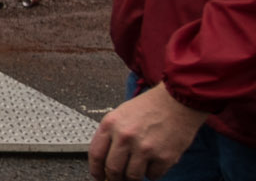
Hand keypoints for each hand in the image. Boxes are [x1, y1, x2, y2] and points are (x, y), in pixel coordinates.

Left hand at [88, 82, 209, 179]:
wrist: (178, 101)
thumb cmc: (150, 106)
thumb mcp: (121, 114)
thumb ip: (111, 135)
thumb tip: (105, 159)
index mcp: (111, 125)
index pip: (96, 155)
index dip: (96, 170)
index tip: (99, 176)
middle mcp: (125, 137)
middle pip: (113, 169)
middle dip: (115, 177)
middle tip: (119, 178)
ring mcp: (144, 148)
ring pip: (132, 176)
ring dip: (134, 177)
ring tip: (139, 168)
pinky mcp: (164, 157)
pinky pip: (153, 175)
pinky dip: (153, 173)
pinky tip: (154, 162)